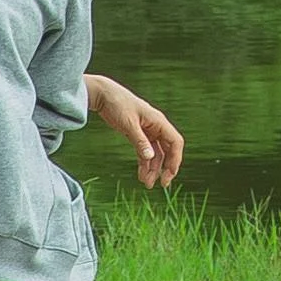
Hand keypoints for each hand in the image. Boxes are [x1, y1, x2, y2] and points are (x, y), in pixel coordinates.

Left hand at [88, 74, 185, 191]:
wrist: (104, 95)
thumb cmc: (118, 104)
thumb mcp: (128, 124)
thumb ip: (140, 141)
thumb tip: (150, 157)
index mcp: (158, 121)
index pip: (175, 142)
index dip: (175, 159)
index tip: (169, 174)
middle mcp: (156, 127)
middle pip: (168, 150)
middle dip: (166, 167)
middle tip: (161, 184)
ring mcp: (148, 131)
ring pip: (156, 154)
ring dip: (153, 169)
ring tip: (146, 183)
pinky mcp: (138, 135)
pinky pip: (145, 152)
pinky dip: (144, 164)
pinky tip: (141, 175)